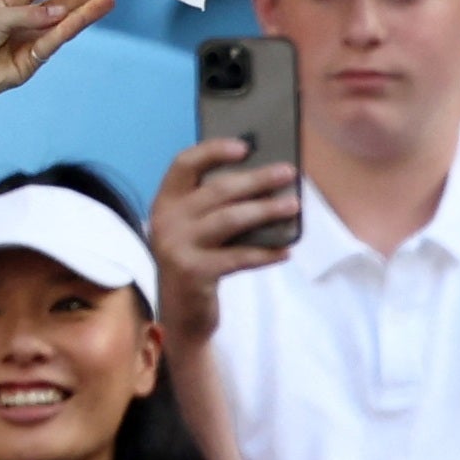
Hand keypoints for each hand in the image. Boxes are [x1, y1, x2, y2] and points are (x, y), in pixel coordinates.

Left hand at [0, 0, 117, 115]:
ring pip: (63, 22)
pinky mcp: (29, 63)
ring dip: (86, 9)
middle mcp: (24, 18)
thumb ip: (29, 14)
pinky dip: (70, 28)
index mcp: (10, 0)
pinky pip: (54, 41)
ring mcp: (28, 41)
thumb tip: (59, 13)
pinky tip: (88, 14)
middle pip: (61, 2)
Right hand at [148, 140, 297, 346]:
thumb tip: (263, 175)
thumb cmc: (197, 260)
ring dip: (266, 210)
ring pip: (230, 219)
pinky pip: (238, 257)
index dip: (213, 150)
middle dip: (257, 179)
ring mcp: (176, 247)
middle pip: (217, 190)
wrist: (180, 313)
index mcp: (165, 202)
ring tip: (293, 204)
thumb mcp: (195, 228)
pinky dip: (265, 253)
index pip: (184, 164)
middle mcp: (166, 221)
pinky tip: (286, 250)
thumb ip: (214, 204)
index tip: (245, 146)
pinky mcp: (193, 273)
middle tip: (288, 172)